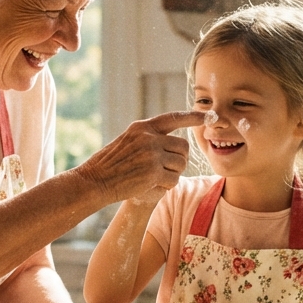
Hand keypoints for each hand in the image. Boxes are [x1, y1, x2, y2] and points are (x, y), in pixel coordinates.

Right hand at [75, 111, 202, 204]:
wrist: (94, 181)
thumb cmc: (109, 165)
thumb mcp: (127, 141)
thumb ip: (147, 138)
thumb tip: (172, 143)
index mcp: (142, 127)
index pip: (173, 118)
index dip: (192, 117)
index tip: (208, 116)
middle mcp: (148, 137)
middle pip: (183, 147)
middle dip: (180, 160)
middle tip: (167, 169)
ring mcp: (151, 154)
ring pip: (180, 164)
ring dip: (173, 174)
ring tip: (155, 178)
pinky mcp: (152, 172)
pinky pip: (173, 180)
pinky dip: (166, 186)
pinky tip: (152, 186)